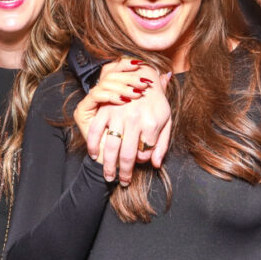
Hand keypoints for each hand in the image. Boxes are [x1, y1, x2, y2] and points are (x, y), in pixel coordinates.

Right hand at [73, 60, 171, 184]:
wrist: (145, 77)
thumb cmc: (157, 102)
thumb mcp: (166, 121)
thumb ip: (162, 144)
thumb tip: (155, 164)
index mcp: (151, 123)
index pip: (145, 152)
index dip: (143, 161)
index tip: (140, 164)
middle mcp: (134, 120)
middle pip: (128, 155)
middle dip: (124, 173)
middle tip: (123, 182)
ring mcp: (118, 114)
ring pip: (111, 147)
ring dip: (108, 166)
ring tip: (109, 177)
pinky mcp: (105, 109)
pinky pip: (96, 131)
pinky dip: (94, 145)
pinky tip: (94, 155)